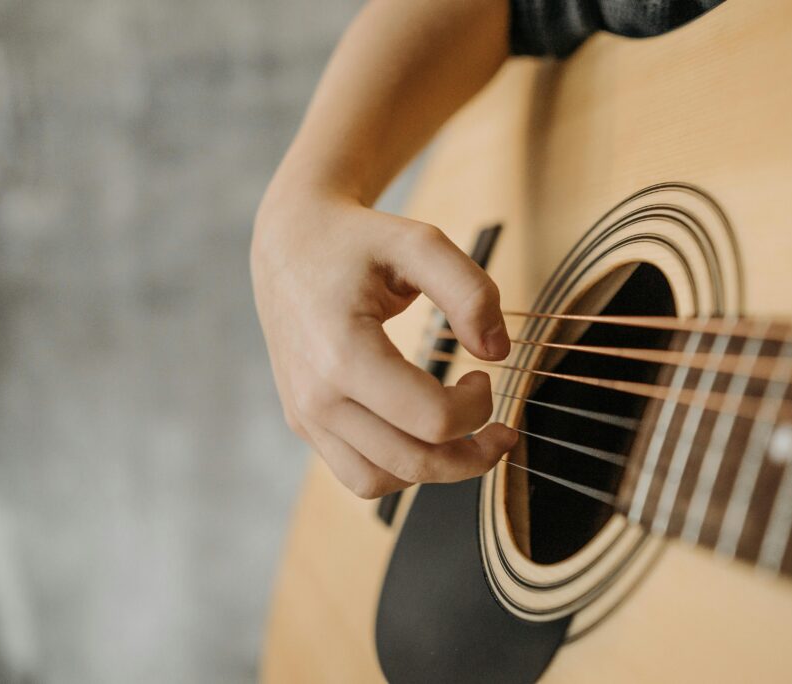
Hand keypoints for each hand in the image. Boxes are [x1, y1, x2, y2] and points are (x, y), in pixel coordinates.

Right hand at [251, 189, 518, 497]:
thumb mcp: (421, 243)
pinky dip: (397, 469)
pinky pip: (355, 473)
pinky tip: (421, 435)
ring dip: (433, 472)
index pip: (431, 419)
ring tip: (464, 441)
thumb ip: (470, 291)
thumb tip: (498, 352)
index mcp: (342, 352)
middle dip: (472, 456)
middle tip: (501, 432)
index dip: (478, 407)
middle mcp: (315, 395)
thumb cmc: (357, 242)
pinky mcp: (302, 421)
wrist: (290, 242)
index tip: (483, 375)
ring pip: (379, 482)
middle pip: (412, 462)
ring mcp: (305, 414)